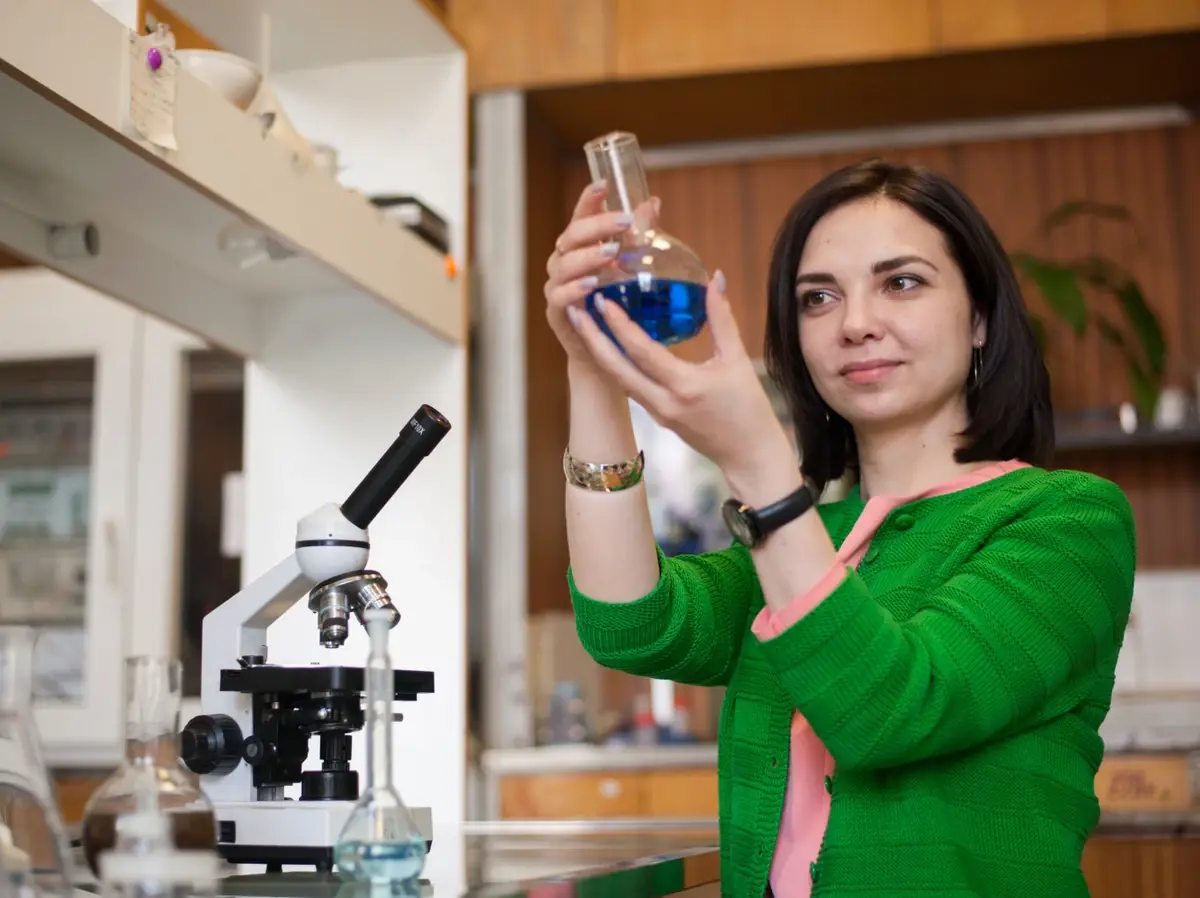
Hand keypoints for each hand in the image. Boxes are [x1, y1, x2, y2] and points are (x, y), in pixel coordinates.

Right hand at [544, 183, 632, 371]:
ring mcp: (557, 288)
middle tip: (623, 221)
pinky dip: (574, 289)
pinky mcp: (558, 314)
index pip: (580, 217)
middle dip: (596, 227)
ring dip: (587, 257)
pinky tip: (592, 284)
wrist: (605, 354)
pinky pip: (560, 297)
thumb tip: (652, 203)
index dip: (588, 200)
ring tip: (611, 254)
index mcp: (580, 248)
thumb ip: (636, 236)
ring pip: (564, 265)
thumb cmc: (617, 306)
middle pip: (572, 237)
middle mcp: (564, 264)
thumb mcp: (629, 268)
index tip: (604, 184)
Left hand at [566, 271, 795, 489]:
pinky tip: (608, 347)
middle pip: (616, 369)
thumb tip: (714, 279)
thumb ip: (722, 319)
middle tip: (576, 311)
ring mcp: (656, 413)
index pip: (642, 351)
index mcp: (684, 386)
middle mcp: (663, 402)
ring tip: (584, 325)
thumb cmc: (749, 409)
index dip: (620, 324)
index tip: (604, 300)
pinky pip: (629, 388)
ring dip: (599, 352)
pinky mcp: (657, 417)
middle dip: (592, 339)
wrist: (749, 455)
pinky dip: (616, 366)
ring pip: (618, 380)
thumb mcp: (737, 360)